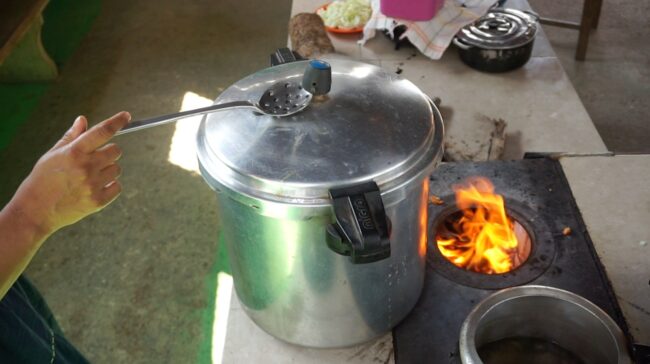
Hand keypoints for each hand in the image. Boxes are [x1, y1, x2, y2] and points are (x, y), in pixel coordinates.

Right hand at [10, 112, 130, 234]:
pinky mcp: (98, 201)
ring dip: (108, 170)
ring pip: (117, 169)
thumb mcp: (53, 155)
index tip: (126, 116)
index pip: (102, 132)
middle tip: (94, 159)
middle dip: (108, 152)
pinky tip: (94, 188)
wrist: (35, 211)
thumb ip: (71, 137)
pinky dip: (110, 186)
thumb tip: (83, 120)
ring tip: (89, 177)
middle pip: (116, 150)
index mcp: (74, 152)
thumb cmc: (43, 179)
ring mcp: (93, 185)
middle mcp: (86, 167)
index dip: (117, 122)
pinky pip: (117, 187)